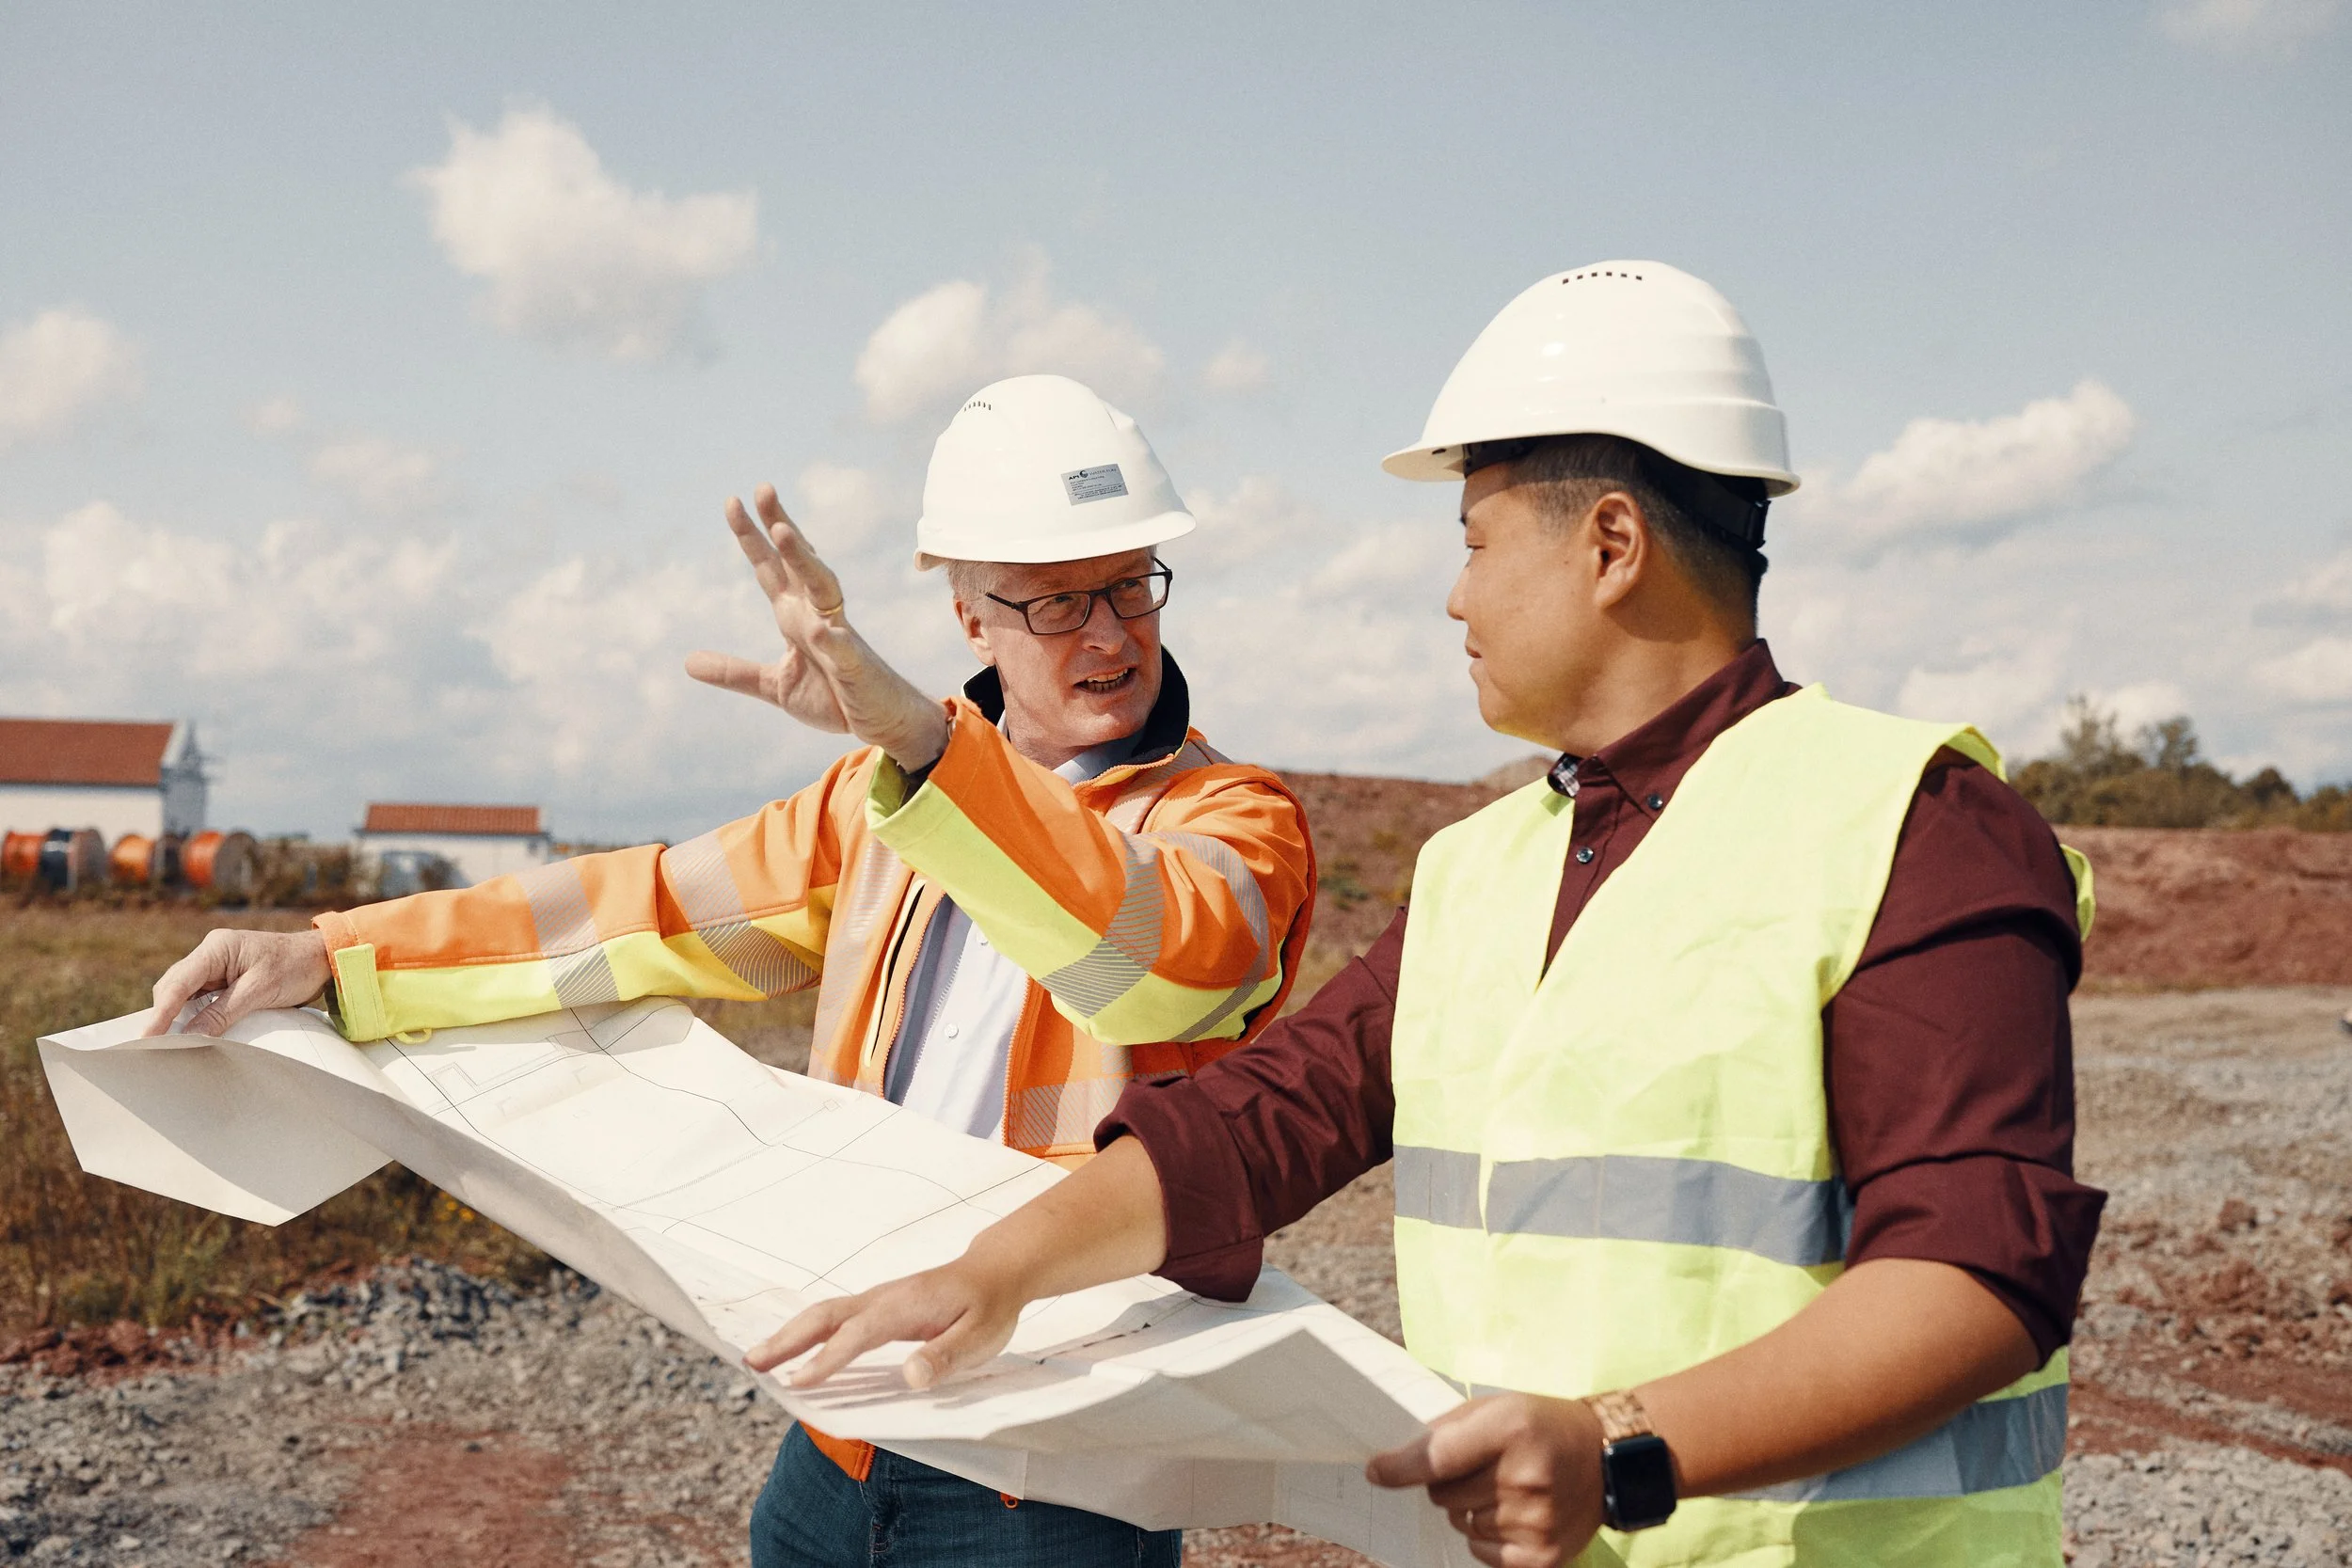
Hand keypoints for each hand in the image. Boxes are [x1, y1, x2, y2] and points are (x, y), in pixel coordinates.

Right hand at [141, 929, 332, 1037]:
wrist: (323, 958)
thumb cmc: (296, 967)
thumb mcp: (260, 991)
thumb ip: (222, 1013)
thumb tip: (189, 1036)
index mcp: (218, 947)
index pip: (179, 982)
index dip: (160, 1012)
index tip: (146, 1038)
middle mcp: (211, 953)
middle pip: (174, 986)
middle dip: (164, 1014)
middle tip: (155, 1047)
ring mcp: (217, 965)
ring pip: (183, 993)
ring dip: (178, 1015)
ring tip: (170, 1043)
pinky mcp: (224, 978)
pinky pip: (199, 997)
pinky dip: (194, 1014)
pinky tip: (193, 1031)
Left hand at [686, 484, 950, 771]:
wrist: (882, 721)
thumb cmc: (835, 697)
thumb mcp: (775, 686)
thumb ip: (734, 672)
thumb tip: (687, 662)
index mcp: (794, 617)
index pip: (770, 568)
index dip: (752, 536)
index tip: (733, 502)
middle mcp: (817, 615)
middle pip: (798, 562)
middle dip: (780, 526)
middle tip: (762, 489)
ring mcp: (839, 637)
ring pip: (823, 589)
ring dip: (804, 561)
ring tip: (784, 533)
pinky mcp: (856, 667)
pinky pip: (843, 649)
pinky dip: (833, 639)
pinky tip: (820, 629)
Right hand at [744, 1256, 1023, 1391]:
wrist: (995, 1272)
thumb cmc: (989, 1308)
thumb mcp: (980, 1336)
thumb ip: (946, 1355)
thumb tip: (910, 1374)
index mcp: (905, 1306)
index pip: (858, 1335)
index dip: (827, 1359)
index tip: (796, 1383)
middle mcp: (883, 1299)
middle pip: (826, 1316)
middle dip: (787, 1339)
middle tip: (751, 1363)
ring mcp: (878, 1300)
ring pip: (825, 1314)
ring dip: (789, 1335)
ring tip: (756, 1360)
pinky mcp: (878, 1307)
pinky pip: (835, 1318)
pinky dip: (807, 1332)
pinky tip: (793, 1351)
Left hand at [1366, 1392, 1607, 1567]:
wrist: (1609, 1458)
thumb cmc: (1542, 1426)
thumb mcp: (1500, 1406)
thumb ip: (1448, 1430)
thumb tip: (1396, 1464)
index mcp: (1511, 1428)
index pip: (1438, 1456)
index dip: (1401, 1467)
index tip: (1376, 1472)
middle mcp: (1524, 1477)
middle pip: (1443, 1496)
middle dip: (1448, 1484)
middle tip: (1482, 1468)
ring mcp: (1535, 1521)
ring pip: (1461, 1523)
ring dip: (1471, 1509)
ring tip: (1507, 1489)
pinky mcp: (1542, 1557)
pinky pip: (1480, 1551)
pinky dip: (1488, 1535)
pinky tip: (1517, 1513)